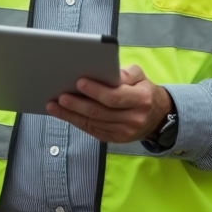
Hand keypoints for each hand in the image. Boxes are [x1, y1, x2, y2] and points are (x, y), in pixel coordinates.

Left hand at [46, 65, 172, 143]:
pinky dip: (77, 123)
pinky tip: (65, 115)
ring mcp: (124, 132)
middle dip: (77, 104)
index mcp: (141, 100)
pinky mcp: (116, 139)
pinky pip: (93, 131)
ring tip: (54, 106)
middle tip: (60, 96)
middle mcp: (133, 119)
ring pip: (93, 124)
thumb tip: (107, 72)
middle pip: (100, 112)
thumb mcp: (141, 77)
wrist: (158, 117)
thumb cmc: (144, 91)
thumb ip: (126, 73)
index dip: (95, 91)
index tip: (79, 82)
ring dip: (71, 115)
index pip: (114, 97)